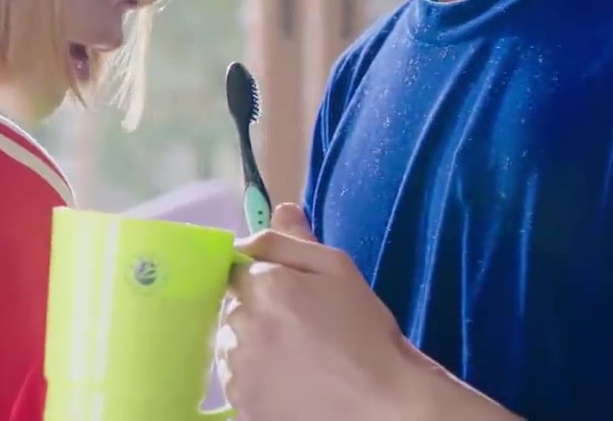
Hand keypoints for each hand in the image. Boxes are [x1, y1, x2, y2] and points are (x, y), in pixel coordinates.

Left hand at [216, 203, 425, 420]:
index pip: (233, 269)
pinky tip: (286, 380)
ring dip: (250, 344)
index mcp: (261, 285)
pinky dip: (253, 377)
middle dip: (254, 310)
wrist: (383, 403)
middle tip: (297, 328)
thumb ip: (294, 241)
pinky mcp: (240, 402)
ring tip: (294, 357)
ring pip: (229, 343)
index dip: (257, 279)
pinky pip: (234, 379)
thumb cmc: (366, 332)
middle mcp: (240, 324)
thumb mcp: (338, 271)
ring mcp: (236, 368)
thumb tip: (275, 211)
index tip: (284, 295)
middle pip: (230, 306)